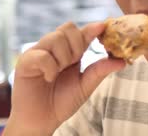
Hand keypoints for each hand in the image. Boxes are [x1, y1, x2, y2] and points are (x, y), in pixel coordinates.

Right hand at [6, 22, 124, 133]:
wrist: (42, 120)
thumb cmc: (62, 102)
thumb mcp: (85, 86)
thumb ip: (100, 71)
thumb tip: (122, 61)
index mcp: (70, 51)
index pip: (82, 32)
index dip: (92, 28)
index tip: (102, 27)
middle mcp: (54, 48)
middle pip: (68, 28)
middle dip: (76, 45)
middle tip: (74, 63)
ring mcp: (39, 52)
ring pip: (56, 38)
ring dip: (63, 57)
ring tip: (59, 72)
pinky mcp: (25, 61)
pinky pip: (42, 54)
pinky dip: (50, 67)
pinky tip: (49, 78)